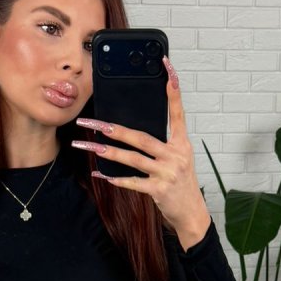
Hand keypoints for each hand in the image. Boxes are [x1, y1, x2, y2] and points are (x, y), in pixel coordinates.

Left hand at [72, 55, 209, 236]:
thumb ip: (161, 144)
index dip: (173, 89)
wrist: (192, 213)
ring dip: (107, 152)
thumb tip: (132, 132)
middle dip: (114, 128)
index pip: (177, 111)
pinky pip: (132, 182)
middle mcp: (176, 155)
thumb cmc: (181, 183)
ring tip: (88, 145)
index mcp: (181, 143)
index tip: (167, 67)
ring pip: (132, 158)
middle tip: (92, 121)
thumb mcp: (178, 159)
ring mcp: (167, 173)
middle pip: (141, 137)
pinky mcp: (158, 190)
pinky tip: (99, 174)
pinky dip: (115, 179)